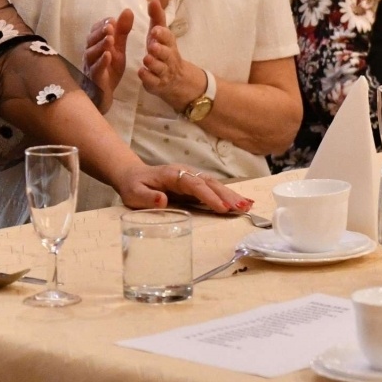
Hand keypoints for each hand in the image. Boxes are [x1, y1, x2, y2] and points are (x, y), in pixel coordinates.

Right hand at [84, 10, 132, 100]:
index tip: (112, 20)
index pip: (96, 30)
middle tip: (111, 26)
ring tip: (110, 39)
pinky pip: (96, 69)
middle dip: (101, 32)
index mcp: (96, 44)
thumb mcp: (118, 48)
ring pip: (92, 53)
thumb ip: (122, 31)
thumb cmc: (109, 68)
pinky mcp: (94, 78)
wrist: (104, 93)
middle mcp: (90, 53)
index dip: (103, 24)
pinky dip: (101, 62)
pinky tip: (108, 56)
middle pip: (91, 39)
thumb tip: (128, 10)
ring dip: (101, 45)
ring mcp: (90, 65)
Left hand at [116, 162, 252, 213]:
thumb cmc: (134, 186)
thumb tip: (163, 199)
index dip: (209, 196)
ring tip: (247, 205)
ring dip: (231, 195)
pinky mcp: (195, 184)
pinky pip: (213, 189)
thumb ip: (147, 197)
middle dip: (227, 195)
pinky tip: (241, 202)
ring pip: (215, 185)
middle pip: (210, 183)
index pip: (194, 184)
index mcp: (173, 175)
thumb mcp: (134, 193)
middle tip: (242, 207)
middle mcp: (186, 173)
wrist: (133, 175)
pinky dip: (228, 195)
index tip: (221, 207)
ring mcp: (192, 177)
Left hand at [138, 0, 205, 110]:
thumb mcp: (160, 34)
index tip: (155, 30)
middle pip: (167, 54)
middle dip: (160, 50)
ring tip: (146, 59)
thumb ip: (157, 18)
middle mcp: (168, 58)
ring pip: (160, 68)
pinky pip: (153, 82)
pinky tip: (142, 73)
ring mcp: (164, 72)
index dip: (162, 35)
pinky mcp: (157, 84)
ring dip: (154, 63)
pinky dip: (148, 78)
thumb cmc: (163, 51)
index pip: (168, 38)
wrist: (175, 79)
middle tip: (152, 45)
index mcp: (169, 44)